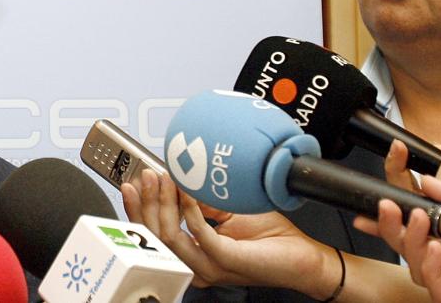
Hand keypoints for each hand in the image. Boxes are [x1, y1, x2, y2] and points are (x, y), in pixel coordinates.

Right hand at [121, 169, 339, 299]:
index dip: (142, 207)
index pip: (156, 234)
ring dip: (162, 203)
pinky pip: (198, 233)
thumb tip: (180, 179)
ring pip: (169, 236)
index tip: (138, 180)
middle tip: (145, 176)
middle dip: (145, 202)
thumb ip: (202, 202)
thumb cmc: (271, 238)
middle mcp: (197, 264)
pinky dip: (189, 208)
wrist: (302, 257)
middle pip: (155, 236)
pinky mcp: (225, 260)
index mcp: (195, 255)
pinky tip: (187, 191)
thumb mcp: (229, 211)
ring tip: (162, 178)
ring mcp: (209, 265)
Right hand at [360, 173, 440, 302]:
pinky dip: (431, 269)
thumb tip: (425, 183)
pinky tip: (438, 249)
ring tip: (418, 219)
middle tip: (384, 200)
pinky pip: (440, 289)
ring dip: (409, 240)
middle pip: (408, 236)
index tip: (395, 155)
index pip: (420, 202)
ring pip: (417, 263)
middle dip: (388, 219)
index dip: (401, 181)